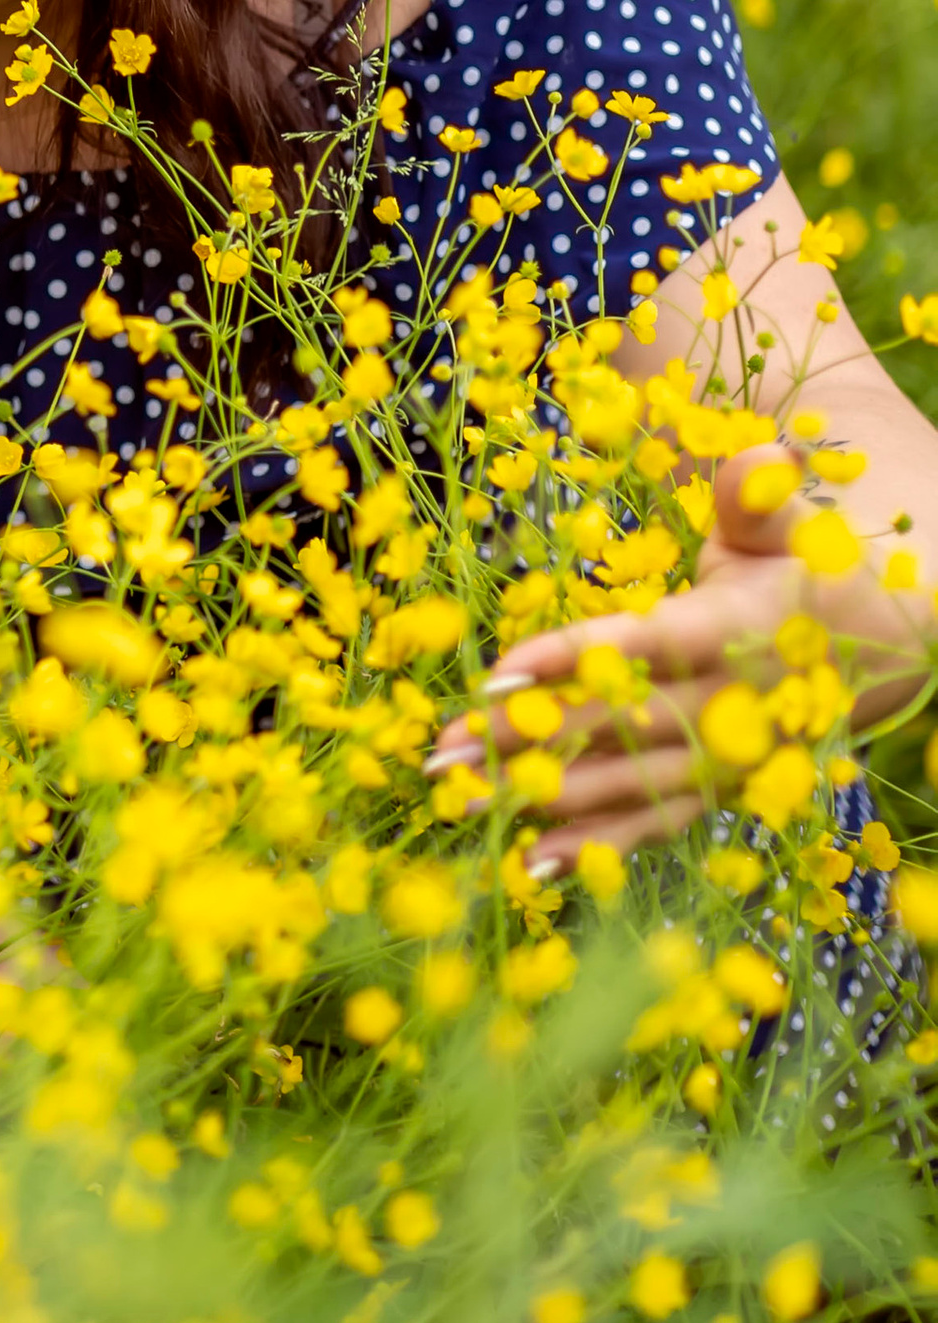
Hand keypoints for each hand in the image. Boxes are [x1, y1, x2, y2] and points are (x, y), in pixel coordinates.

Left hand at [427, 443, 932, 875]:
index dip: (572, 660)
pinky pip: (653, 825)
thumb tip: (755, 459)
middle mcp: (730, 705)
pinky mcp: (719, 794)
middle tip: (441, 750)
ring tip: (455, 801)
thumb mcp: (787, 526)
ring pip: (624, 783)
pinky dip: (594, 848)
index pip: (646, 647)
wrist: (882, 659)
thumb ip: (758, 497)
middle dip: (525, 738)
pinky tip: (528, 863)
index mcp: (739, 629)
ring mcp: (724, 760)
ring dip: (539, 797)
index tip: (496, 672)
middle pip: (614, 724)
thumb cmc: (804, 573)